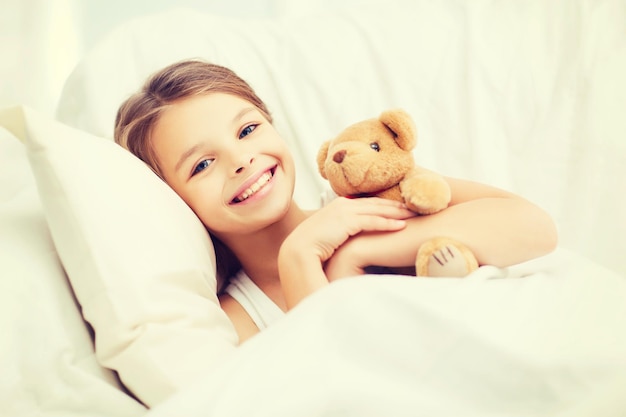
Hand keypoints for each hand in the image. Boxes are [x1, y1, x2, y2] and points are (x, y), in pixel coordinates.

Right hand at [278, 197, 413, 307]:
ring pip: (377, 210)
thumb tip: (352, 243)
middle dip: (396, 205)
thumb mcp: (329, 238)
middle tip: (415, 207)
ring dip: (397, 212)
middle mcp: (343, 205)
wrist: (297, 252)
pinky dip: (388, 223)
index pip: (367, 204)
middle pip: (376, 203)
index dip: (384, 205)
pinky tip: (402, 226)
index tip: (400, 208)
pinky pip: (372, 221)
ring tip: (414, 214)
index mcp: (338, 207)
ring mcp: (344, 211)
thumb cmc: (311, 250)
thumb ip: (342, 235)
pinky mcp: (346, 220)